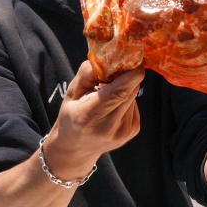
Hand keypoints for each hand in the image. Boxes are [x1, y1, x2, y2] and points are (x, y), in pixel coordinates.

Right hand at [45, 61, 143, 177]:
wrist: (76, 148)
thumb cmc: (72, 115)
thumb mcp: (72, 92)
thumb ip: (87, 73)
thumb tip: (109, 58)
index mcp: (90, 115)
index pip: (119, 92)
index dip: (131, 73)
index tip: (134, 58)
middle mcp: (110, 126)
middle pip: (130, 91)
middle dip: (126, 76)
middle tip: (116, 69)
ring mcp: (124, 132)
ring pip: (134, 96)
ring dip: (125, 89)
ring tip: (108, 95)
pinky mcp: (133, 131)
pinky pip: (134, 105)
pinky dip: (126, 100)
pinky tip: (114, 107)